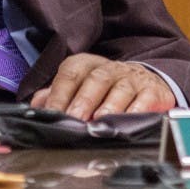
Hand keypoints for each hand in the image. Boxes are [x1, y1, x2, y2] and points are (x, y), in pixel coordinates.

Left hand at [29, 53, 175, 120]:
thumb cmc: (106, 89)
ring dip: (109, 106)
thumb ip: (57, 96)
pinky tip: (129, 122)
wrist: (146, 83)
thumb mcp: (80, 88)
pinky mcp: (153, 91)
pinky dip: (137, 111)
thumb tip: (36, 106)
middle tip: (75, 119)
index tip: (53, 114)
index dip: (60, 94)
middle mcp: (110, 69)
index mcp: (87, 65)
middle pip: (95, 79)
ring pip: (120, 89)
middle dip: (83, 100)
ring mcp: (132, 79)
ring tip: (99, 121)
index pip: (70, 74)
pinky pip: (145, 99)